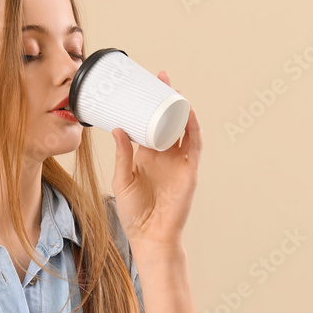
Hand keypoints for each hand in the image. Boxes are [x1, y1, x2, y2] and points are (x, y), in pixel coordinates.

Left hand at [111, 69, 202, 254]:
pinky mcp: (190, 171)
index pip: (149, 125)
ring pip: (184, 128)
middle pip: (169, 120)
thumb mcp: (122, 180)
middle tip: (161, 77)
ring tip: (174, 89)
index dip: (148, 106)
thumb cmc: (134, 213)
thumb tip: (117, 129)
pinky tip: (188, 113)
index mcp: (147, 157)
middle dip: (167, 98)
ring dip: (181, 108)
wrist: (150, 236)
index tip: (143, 86)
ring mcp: (179, 162)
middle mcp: (165, 156)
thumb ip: (122, 156)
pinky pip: (194, 145)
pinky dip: (193, 128)